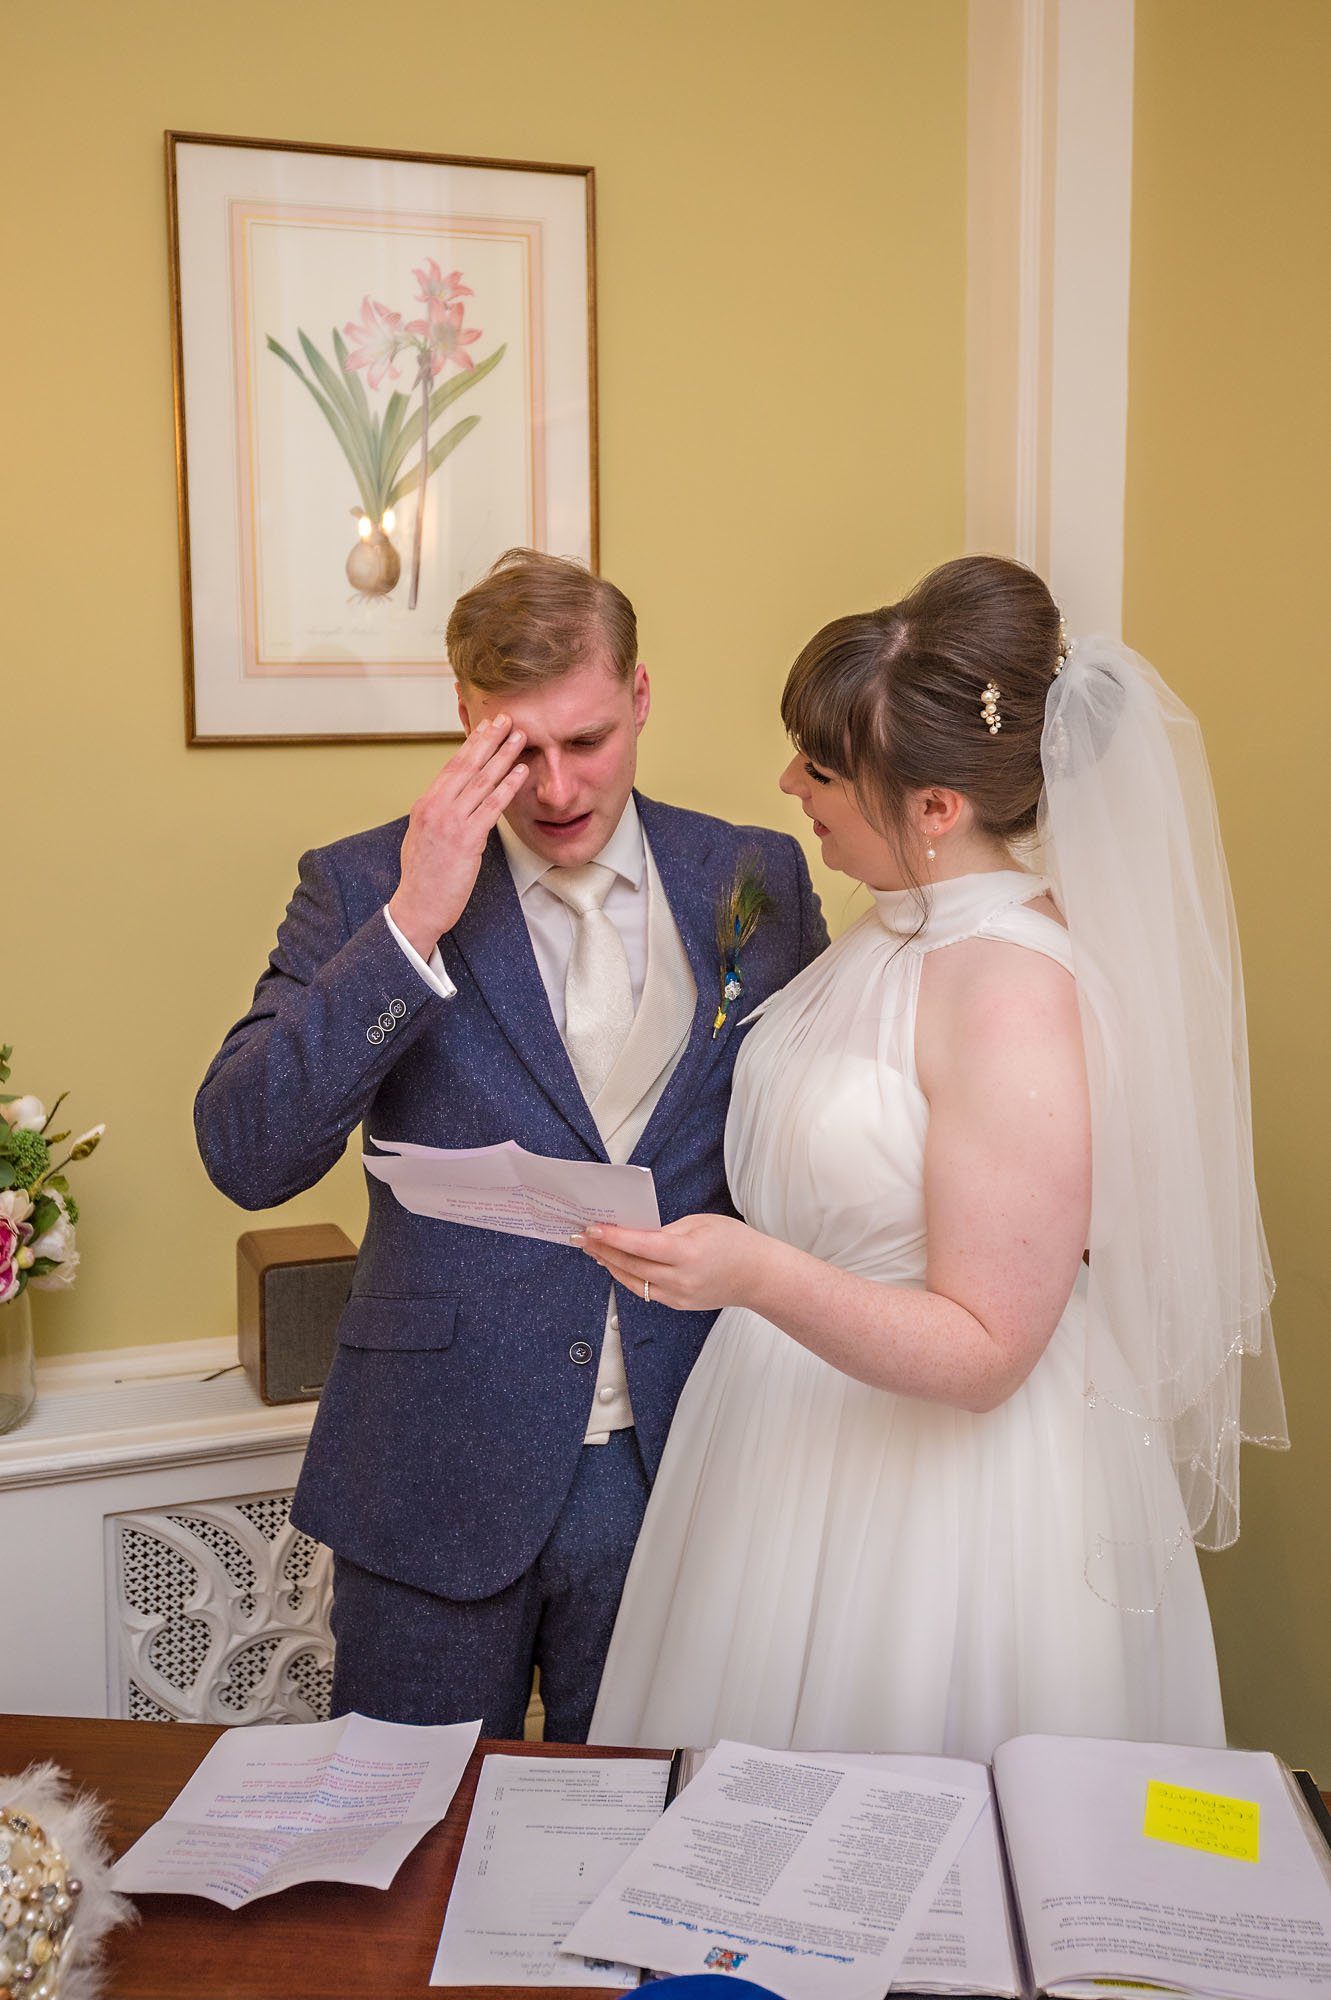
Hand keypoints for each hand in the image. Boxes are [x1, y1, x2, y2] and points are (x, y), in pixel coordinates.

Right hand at [388, 717, 527, 954]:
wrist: (418, 906)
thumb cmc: (424, 878)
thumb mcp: (422, 837)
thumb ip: (438, 815)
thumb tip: (453, 800)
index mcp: (425, 805)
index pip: (451, 766)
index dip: (472, 744)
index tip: (486, 727)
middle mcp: (436, 807)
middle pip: (467, 765)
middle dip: (489, 739)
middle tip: (507, 719)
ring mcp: (450, 822)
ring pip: (482, 781)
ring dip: (504, 756)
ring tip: (520, 737)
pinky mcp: (466, 840)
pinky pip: (492, 806)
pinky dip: (508, 786)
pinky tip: (522, 772)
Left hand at [574, 1213, 768, 1311]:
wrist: (759, 1276)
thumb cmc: (735, 1242)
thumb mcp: (700, 1223)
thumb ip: (665, 1230)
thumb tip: (635, 1233)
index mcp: (687, 1253)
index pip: (641, 1245)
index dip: (613, 1237)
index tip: (592, 1229)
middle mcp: (680, 1279)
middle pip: (631, 1265)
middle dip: (603, 1250)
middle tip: (582, 1237)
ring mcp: (678, 1296)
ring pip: (633, 1281)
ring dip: (610, 1264)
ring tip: (593, 1250)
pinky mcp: (678, 1304)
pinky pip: (645, 1290)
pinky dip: (628, 1276)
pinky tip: (616, 1264)